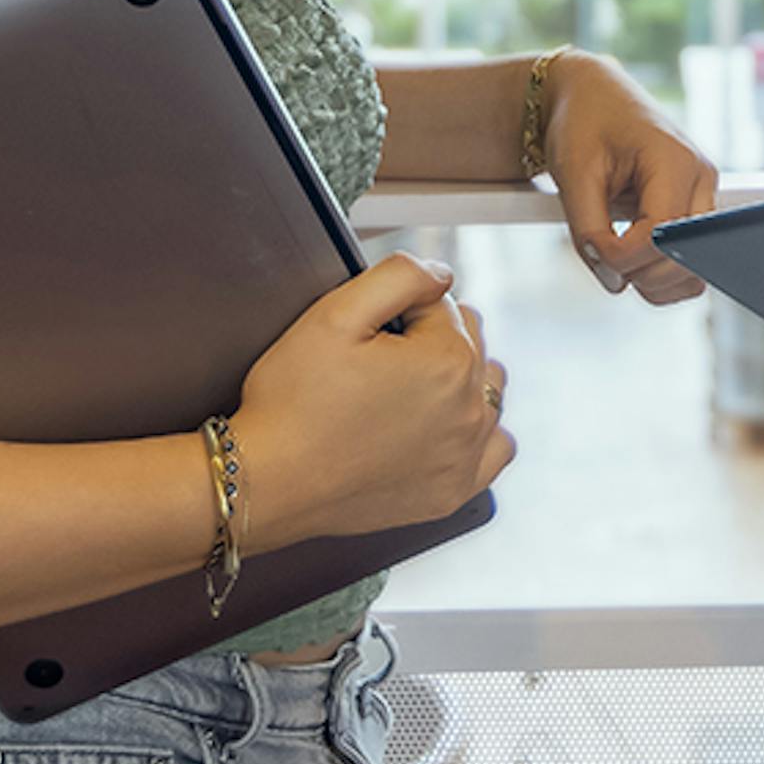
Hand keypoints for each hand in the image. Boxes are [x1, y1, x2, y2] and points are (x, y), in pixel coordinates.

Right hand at [234, 254, 513, 548]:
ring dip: (460, 377)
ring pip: (488, 390)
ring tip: (409, 385)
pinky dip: (478, 431)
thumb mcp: (335, 313)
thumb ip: (400, 275)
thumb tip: (441, 273)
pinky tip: (445, 425)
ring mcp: (464, 456)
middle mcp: (469, 410)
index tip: (367, 332)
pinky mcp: (452, 491)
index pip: (441, 304)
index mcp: (448, 361)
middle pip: (470, 342)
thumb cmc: (294, 402)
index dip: (399, 308)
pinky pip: (495, 449)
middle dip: (430, 338)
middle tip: (377, 358)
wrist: (268, 481)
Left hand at [536, 53, 719, 302]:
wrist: (591, 95)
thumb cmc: (583, 121)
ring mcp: (704, 194)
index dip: (621, 256)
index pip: (660, 236)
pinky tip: (631, 254)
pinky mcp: (695, 208)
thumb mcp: (573, 174)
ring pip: (693, 270)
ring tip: (614, 251)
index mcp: (675, 161)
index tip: (591, 245)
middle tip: (598, 250)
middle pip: (685, 260)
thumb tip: (612, 282)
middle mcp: (701, 178)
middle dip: (636, 271)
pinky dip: (659, 270)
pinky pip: (689, 261)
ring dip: (650, 277)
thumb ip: (588, 231)